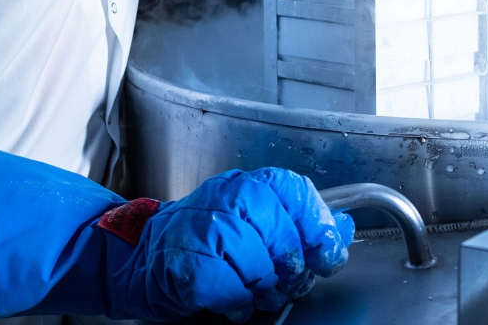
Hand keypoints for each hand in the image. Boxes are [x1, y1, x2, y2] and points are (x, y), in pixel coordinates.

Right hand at [115, 168, 354, 321]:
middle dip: (290, 269)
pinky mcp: (189, 262)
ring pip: (258, 264)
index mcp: (247, 185)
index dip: (318, 227)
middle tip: (283, 283)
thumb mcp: (254, 222)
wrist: (144, 256)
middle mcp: (226, 198)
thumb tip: (344, 227)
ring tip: (253, 291)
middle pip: (281, 235)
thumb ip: (298, 223)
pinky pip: (231, 289)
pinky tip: (231, 300)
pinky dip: (237, 302)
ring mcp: (204, 227)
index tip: (326, 256)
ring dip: (262, 288)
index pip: (295, 192)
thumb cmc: (205, 242)